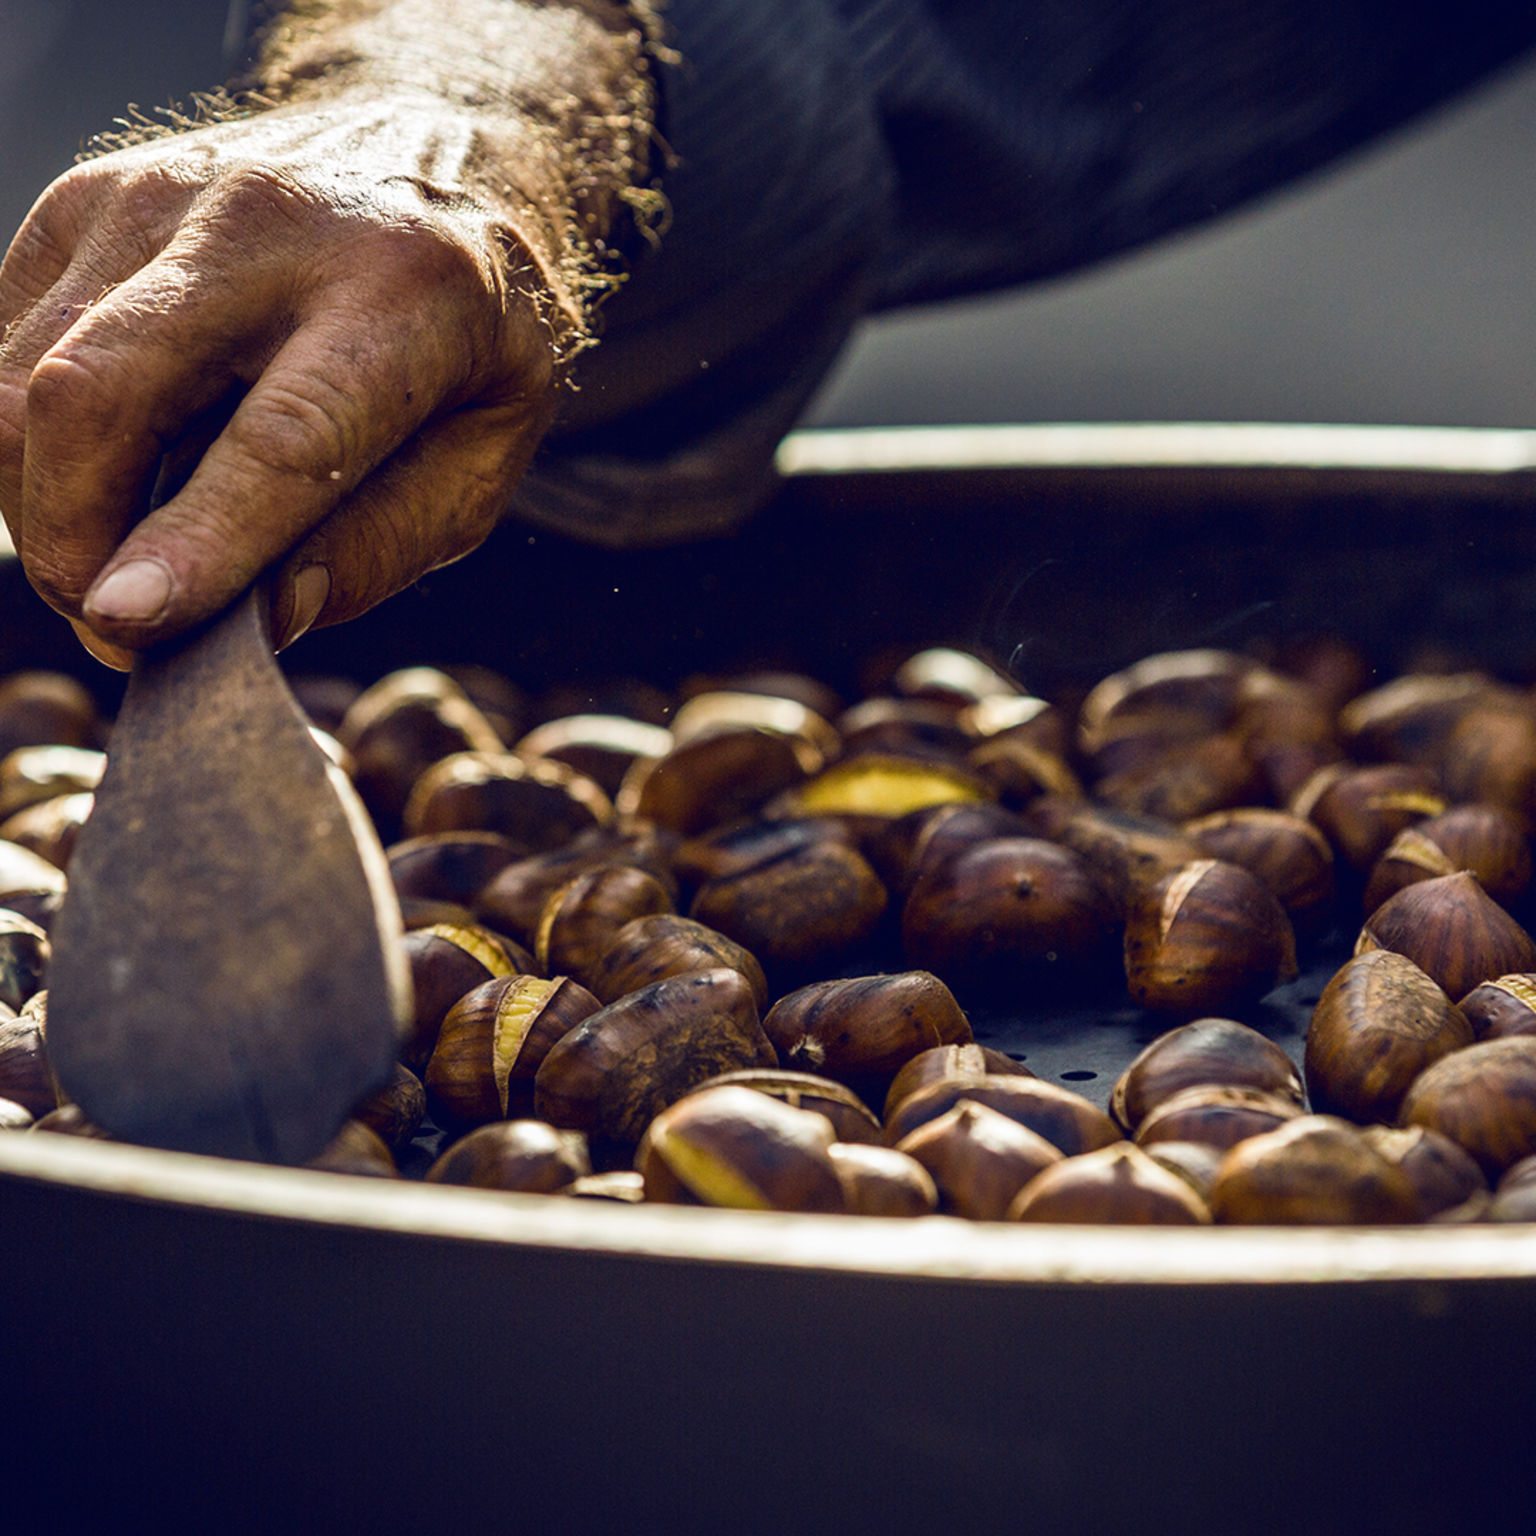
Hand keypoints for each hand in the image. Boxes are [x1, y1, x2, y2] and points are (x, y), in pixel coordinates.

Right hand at [0, 105, 568, 665]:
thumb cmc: (465, 336)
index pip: (282, 438)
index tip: (127, 621)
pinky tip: (95, 484)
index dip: (198, 539)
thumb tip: (263, 620)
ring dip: (40, 504)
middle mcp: (268, 223)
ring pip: (22, 372)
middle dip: (70, 536)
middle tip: (110, 629)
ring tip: (107, 569)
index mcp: (403, 294)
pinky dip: (26, 442)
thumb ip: (385, 542)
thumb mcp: (484, 454)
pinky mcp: (87, 199)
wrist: (435, 160)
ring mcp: (158, 196)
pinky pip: (3, 341)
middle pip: (100, 390)